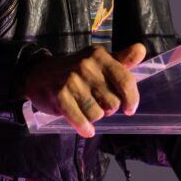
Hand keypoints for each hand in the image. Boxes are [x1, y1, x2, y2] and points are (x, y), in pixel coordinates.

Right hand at [21, 43, 145, 137]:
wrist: (39, 74)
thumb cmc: (76, 70)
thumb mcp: (98, 61)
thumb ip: (122, 59)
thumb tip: (141, 50)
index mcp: (100, 56)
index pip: (125, 81)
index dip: (132, 98)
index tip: (130, 109)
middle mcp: (87, 66)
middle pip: (113, 102)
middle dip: (109, 109)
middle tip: (99, 104)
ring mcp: (72, 81)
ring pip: (98, 114)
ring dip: (95, 117)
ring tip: (88, 109)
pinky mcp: (60, 96)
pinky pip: (81, 119)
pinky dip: (85, 128)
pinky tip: (87, 130)